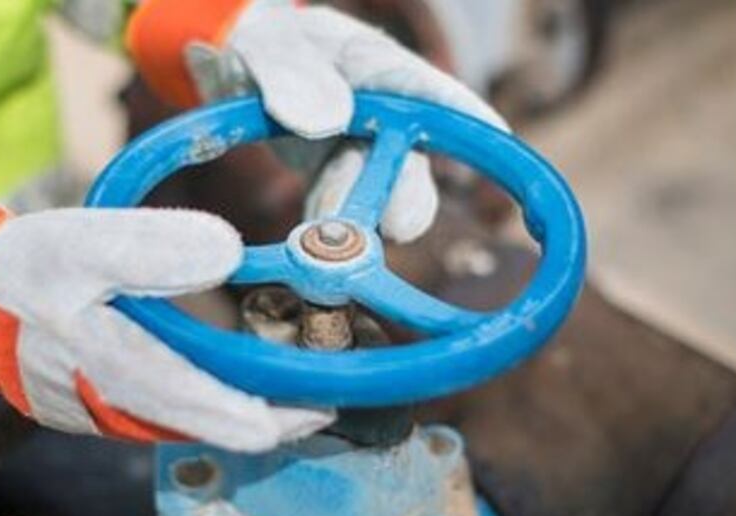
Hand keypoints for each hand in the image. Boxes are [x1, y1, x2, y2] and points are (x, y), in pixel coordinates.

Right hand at [0, 177, 332, 451]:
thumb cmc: (23, 272)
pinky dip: (211, 404)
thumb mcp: (80, 244)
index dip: (278, 415)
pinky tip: (232, 380)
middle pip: (216, 429)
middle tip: (324, 391)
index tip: (325, 404)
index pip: (218, 414)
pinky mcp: (105, 410)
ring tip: (290, 384)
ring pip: (196, 427)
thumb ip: (149, 248)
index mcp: (120, 370)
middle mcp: (121, 409)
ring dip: (244, 410)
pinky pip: (172, 418)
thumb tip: (227, 252)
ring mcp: (111, 416)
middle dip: (272, 415)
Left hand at [130, 0, 508, 242]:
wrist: (239, 70)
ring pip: (379, 196)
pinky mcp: (335, 179)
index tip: (497, 136)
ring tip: (325, 248)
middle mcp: (381, 114)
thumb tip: (328, 122)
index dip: (467, 116)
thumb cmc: (260, 43)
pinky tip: (304, 252)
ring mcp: (362, 150)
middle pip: (410, 161)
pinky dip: (324, 233)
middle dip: (404, 197)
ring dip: (357, 223)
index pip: (428, 89)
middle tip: (395, 227)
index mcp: (373, 66)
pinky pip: (340, 213)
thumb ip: (289, 75)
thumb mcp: (263, 49)